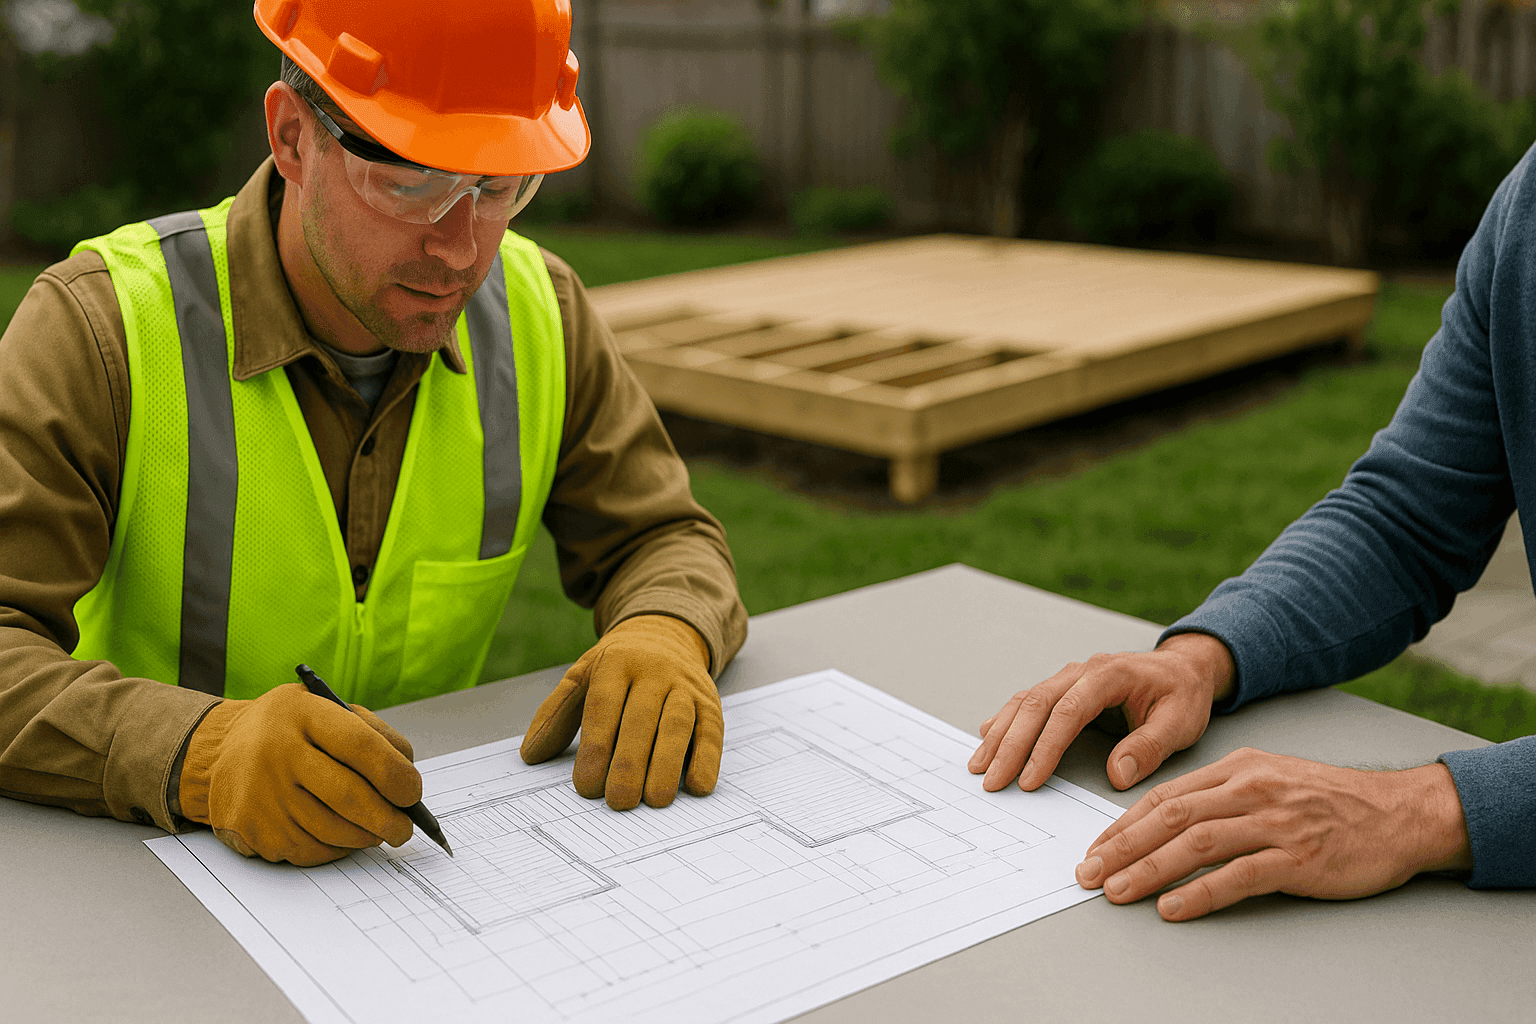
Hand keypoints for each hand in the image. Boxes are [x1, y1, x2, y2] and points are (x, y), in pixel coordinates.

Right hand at [179, 683, 420, 866]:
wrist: (221, 750)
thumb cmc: (290, 730)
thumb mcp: (327, 709)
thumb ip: (373, 733)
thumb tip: (408, 774)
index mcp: (302, 714)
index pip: (361, 745)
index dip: (395, 774)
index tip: (413, 793)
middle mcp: (276, 752)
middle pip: (348, 797)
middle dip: (389, 819)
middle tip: (405, 829)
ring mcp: (261, 793)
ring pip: (332, 832)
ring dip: (365, 838)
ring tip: (377, 831)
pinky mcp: (250, 828)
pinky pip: (308, 850)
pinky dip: (334, 849)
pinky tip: (339, 836)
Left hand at [520, 614, 720, 810]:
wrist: (665, 636)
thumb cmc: (617, 669)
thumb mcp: (582, 678)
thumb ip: (555, 714)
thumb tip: (530, 755)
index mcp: (616, 663)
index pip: (605, 706)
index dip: (597, 747)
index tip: (586, 786)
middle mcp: (654, 671)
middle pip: (642, 718)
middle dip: (631, 762)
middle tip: (619, 801)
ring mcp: (685, 687)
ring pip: (678, 724)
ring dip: (668, 764)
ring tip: (655, 800)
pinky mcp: (710, 705)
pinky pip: (711, 732)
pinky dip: (708, 760)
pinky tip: (697, 787)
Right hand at [968, 632, 1233, 791]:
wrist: (1183, 669)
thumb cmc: (1182, 695)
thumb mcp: (1180, 723)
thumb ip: (1149, 747)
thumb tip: (1116, 774)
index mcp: (1109, 675)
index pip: (1068, 712)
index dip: (1045, 747)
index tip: (1029, 781)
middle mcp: (1082, 671)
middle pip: (1036, 704)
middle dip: (1009, 744)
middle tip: (992, 780)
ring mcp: (1069, 677)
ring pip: (1025, 701)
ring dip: (1000, 733)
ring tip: (980, 765)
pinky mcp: (1064, 688)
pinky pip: (1028, 702)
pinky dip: (1006, 721)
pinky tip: (988, 737)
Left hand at [1075, 748, 1472, 920]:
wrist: (1398, 813)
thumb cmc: (1330, 799)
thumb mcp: (1269, 778)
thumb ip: (1220, 794)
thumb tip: (1165, 820)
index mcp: (1237, 768)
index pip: (1165, 796)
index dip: (1124, 824)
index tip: (1095, 848)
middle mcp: (1250, 790)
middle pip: (1170, 818)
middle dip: (1121, 847)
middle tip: (1088, 873)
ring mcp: (1274, 823)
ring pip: (1195, 845)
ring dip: (1148, 870)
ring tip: (1117, 891)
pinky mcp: (1298, 858)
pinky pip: (1238, 876)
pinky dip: (1200, 893)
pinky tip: (1172, 907)